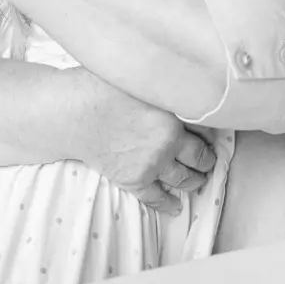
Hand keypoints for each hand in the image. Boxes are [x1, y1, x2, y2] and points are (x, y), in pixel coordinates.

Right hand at [64, 67, 216, 214]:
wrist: (71, 113)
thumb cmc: (99, 86)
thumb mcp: (140, 76)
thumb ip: (164, 84)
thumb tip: (180, 80)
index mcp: (174, 114)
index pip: (206, 128)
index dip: (211, 132)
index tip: (214, 136)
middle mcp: (168, 143)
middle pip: (200, 157)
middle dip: (207, 160)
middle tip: (210, 161)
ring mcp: (152, 164)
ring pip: (184, 179)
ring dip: (195, 181)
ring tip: (199, 181)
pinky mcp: (134, 180)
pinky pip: (156, 197)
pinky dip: (168, 204)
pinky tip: (175, 207)